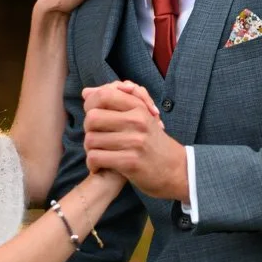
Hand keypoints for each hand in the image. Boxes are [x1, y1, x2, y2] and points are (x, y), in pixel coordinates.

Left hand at [83, 81, 187, 200]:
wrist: (176, 170)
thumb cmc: (152, 143)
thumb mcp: (141, 117)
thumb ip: (115, 103)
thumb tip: (85, 92)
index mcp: (138, 107)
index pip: (103, 95)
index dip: (91, 105)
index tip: (93, 118)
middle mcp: (137, 121)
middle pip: (92, 118)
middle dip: (88, 130)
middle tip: (95, 139)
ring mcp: (134, 141)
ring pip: (91, 139)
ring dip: (90, 150)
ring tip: (98, 154)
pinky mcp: (131, 162)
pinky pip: (96, 158)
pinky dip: (92, 164)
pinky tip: (99, 167)